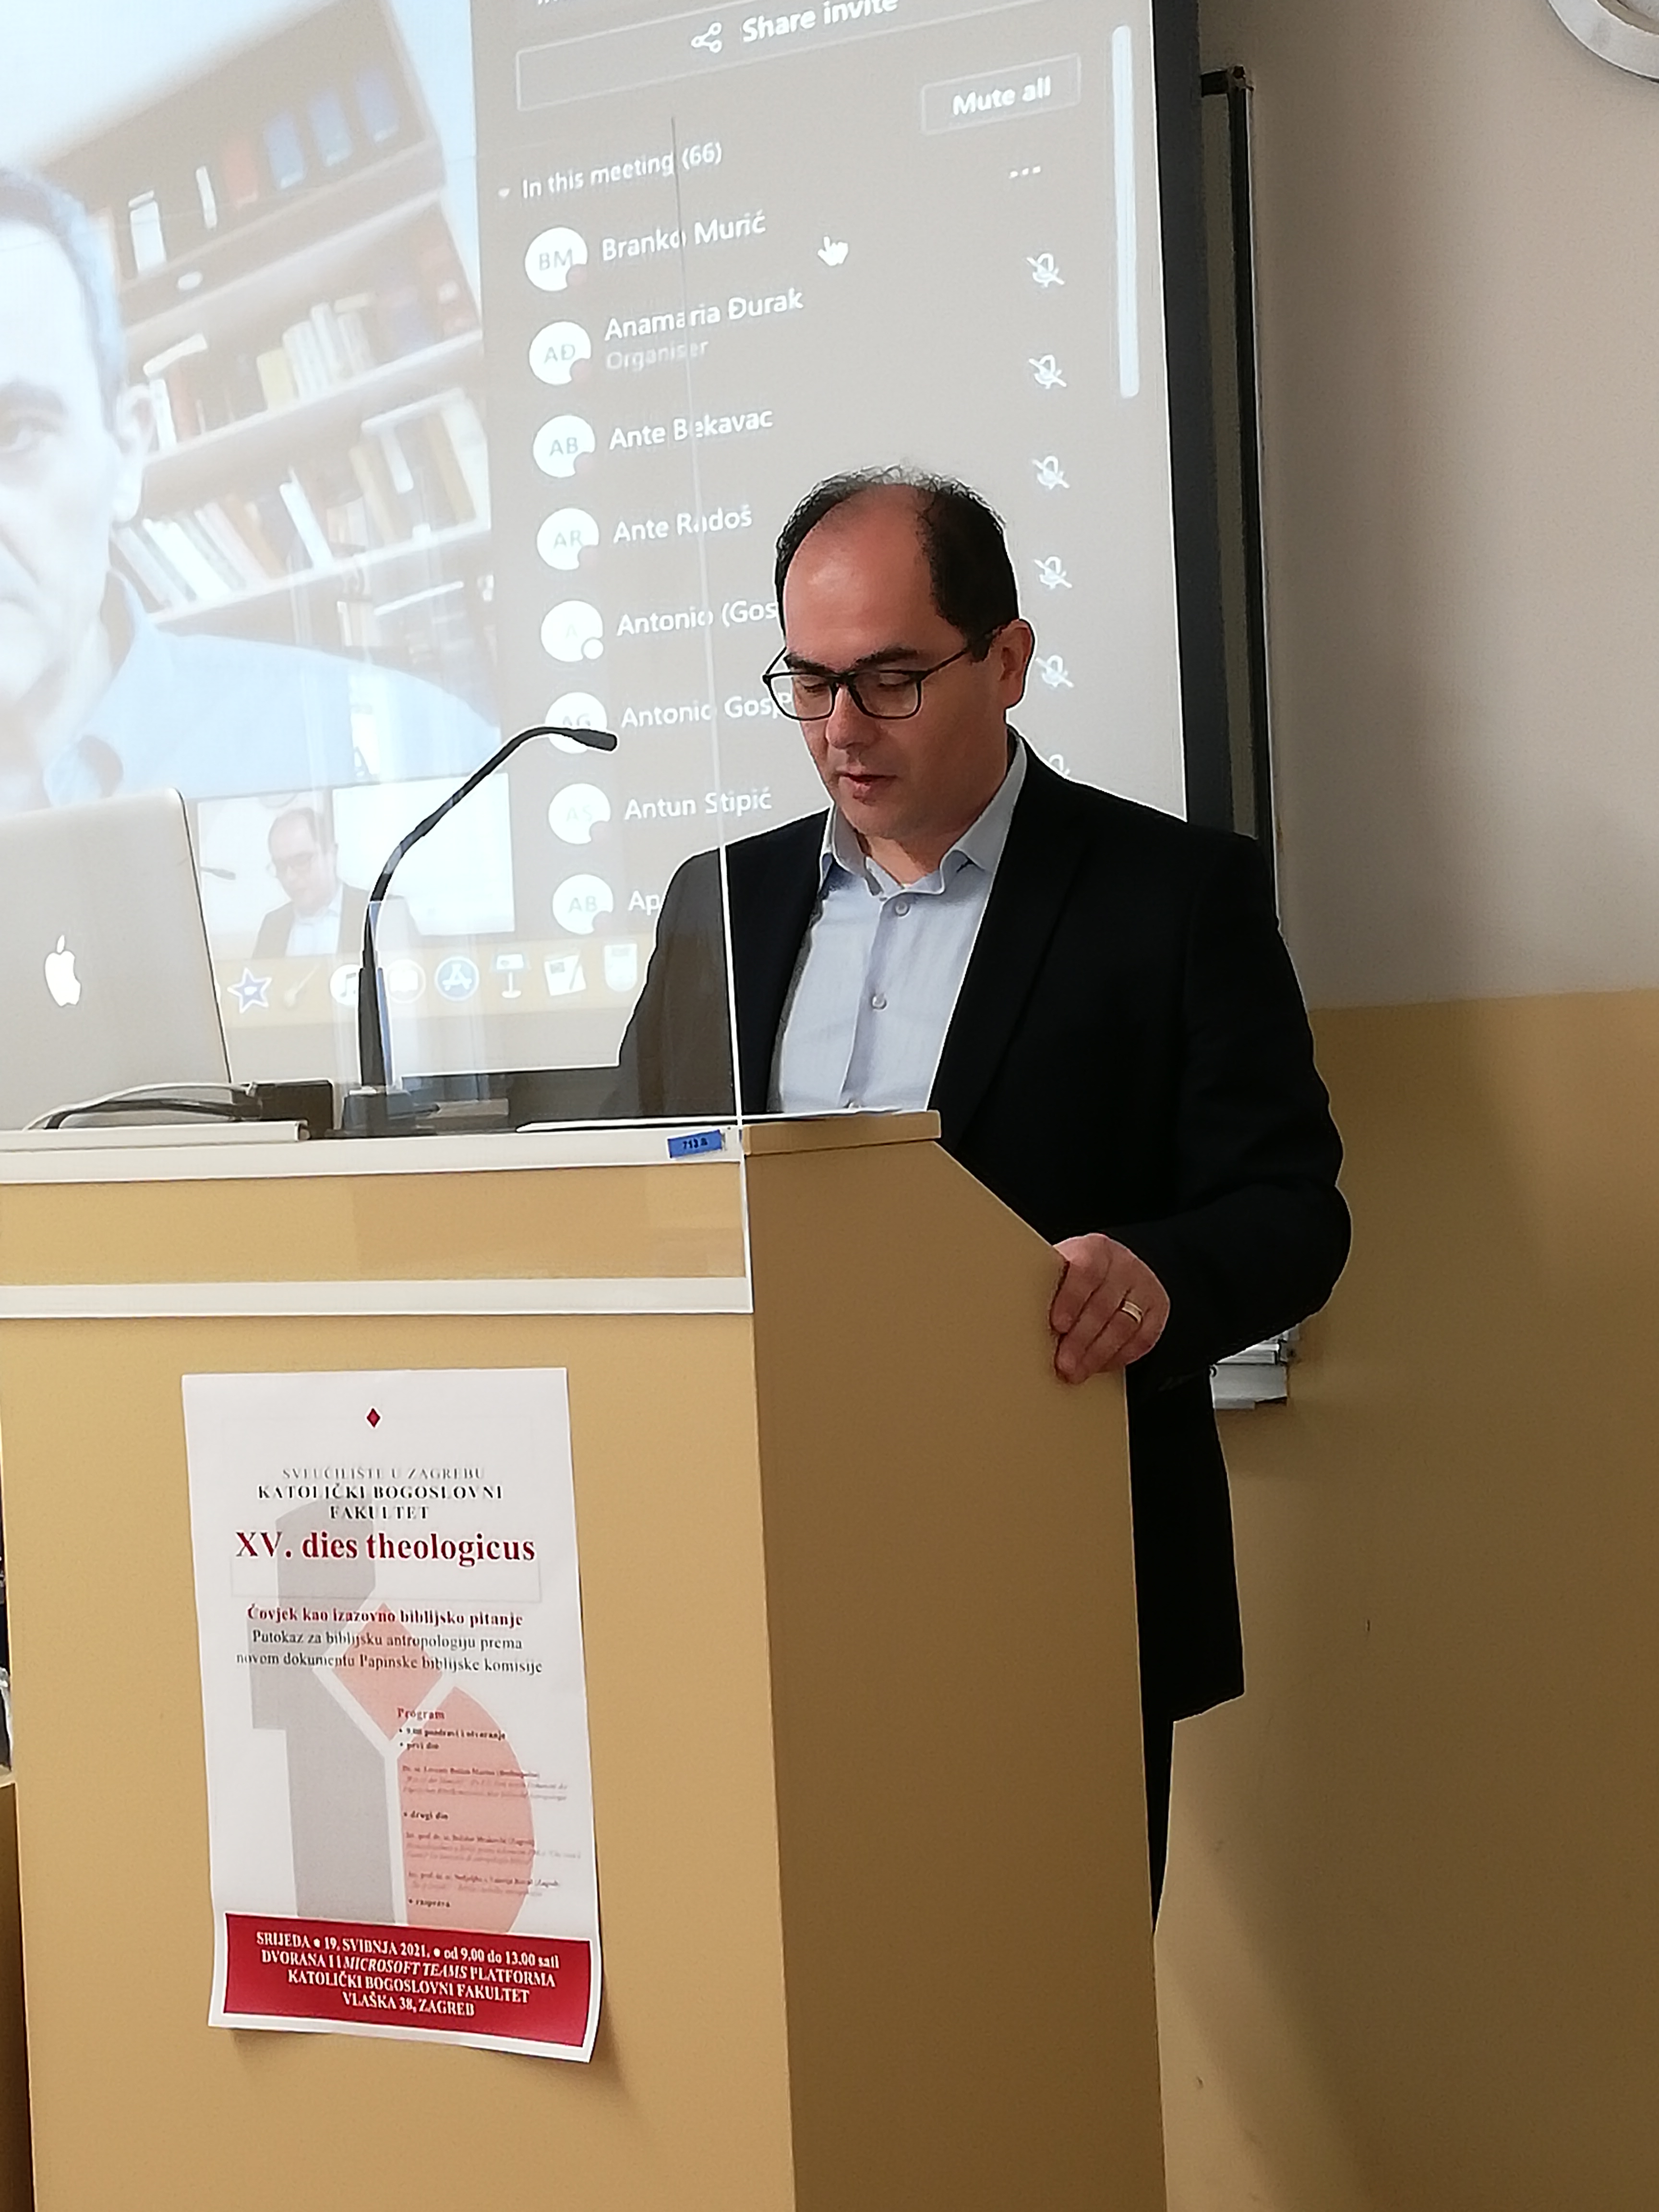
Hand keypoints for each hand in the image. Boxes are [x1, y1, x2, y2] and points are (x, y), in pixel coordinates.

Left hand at [1049, 1234, 1168, 1383]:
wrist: (1116, 1268)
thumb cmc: (1077, 1274)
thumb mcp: (1062, 1268)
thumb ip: (1049, 1285)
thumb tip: (1017, 1315)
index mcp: (1096, 1248)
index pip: (1086, 1270)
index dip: (1071, 1298)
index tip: (1057, 1324)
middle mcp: (1124, 1264)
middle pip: (1103, 1305)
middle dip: (1081, 1340)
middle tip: (1063, 1364)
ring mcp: (1144, 1286)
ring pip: (1124, 1325)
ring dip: (1097, 1354)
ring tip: (1076, 1372)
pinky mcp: (1158, 1308)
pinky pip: (1142, 1339)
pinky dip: (1119, 1356)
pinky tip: (1099, 1366)